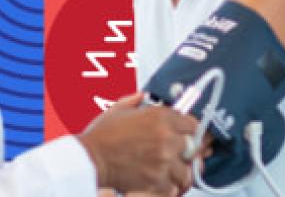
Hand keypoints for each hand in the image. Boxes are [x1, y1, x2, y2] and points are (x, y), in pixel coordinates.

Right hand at [78, 93, 197, 194]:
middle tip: (178, 154)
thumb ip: (135, 101)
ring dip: (179, 171)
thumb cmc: (102, 135)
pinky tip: (160, 180)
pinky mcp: (158, 181)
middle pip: (194, 147)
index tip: (186, 135)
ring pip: (187, 170)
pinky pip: (174, 186)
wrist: (91, 158)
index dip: (190, 131)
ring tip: (169, 170)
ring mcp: (164, 161)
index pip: (193, 124)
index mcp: (161, 117)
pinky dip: (169, 186)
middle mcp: (166, 138)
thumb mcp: (118, 109)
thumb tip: (143, 97)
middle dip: (187, 152)